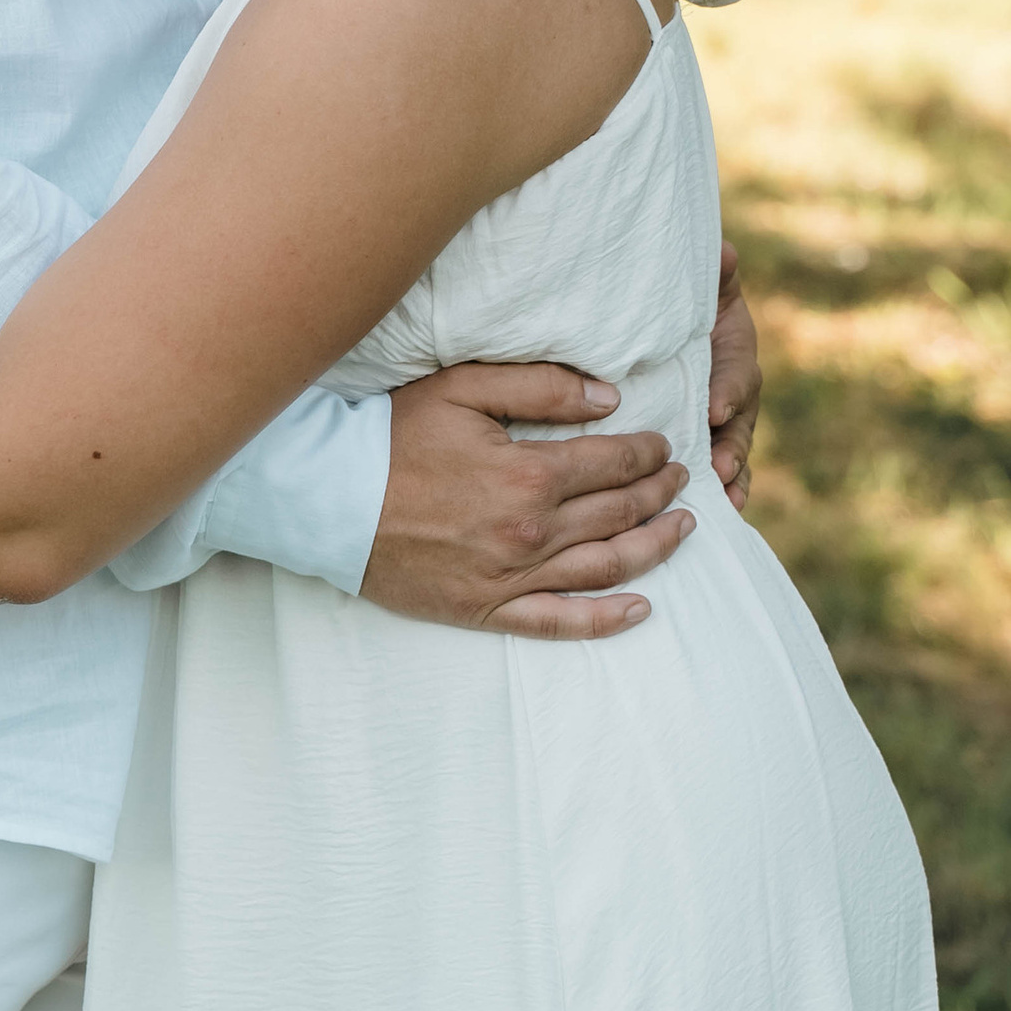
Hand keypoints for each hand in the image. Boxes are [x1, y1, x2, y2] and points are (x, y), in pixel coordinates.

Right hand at [361, 363, 692, 642]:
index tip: (665, 446)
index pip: (613, 463)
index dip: (649, 453)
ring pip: (606, 568)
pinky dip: (606, 620)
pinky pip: (560, 623)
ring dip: (654, 549)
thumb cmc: (391, 435)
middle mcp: (530, 532)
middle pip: (619, 514)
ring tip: (682, 531)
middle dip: (660, 494)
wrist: (327, 499)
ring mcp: (510, 578)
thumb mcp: (462, 389)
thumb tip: (609, 399)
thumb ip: (540, 387)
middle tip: (683, 481)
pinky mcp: (486, 610)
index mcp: (529, 474)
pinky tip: (640, 610)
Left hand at [707, 243, 760, 512]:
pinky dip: (724, 493)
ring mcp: (722, 423)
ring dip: (732, 477)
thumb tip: (724, 251)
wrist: (676, 324)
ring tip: (726, 499)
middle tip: (721, 467)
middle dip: (732, 447)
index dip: (728, 391)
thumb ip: (716, 273)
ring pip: (734, 453)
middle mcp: (733, 393)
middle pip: (739, 425)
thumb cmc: (687, 304)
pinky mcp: (705, 443)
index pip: (736, 375)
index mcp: (733, 354)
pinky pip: (720, 472)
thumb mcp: (704, 288)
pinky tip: (722, 514)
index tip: (713, 409)